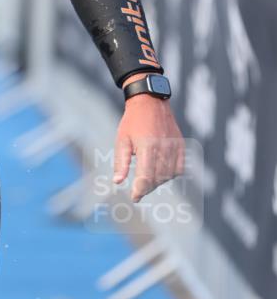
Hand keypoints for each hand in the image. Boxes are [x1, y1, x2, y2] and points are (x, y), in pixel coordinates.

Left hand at [113, 75, 184, 201]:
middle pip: (158, 178)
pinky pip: (179, 168)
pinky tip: (161, 174)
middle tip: (138, 192)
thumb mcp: (122, 140)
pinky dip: (171, 174)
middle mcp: (163, 148)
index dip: (139, 191)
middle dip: (147, 188)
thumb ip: (121, 162)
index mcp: (147, 147)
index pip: (146, 177)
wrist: (150, 101)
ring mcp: (174, 147)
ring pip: (169, 175)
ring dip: (158, 182)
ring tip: (147, 182)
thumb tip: (118, 182)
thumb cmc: (132, 121)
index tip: (134, 197)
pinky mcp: (180, 145)